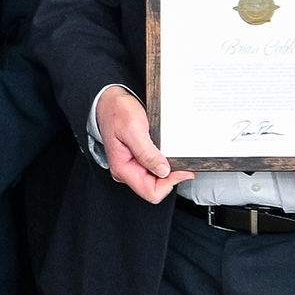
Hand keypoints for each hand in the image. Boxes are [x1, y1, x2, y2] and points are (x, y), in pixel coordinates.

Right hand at [92, 88, 176, 205]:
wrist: (111, 102)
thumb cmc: (118, 113)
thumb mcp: (133, 129)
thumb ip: (147, 152)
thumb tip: (163, 171)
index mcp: (123, 168)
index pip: (151, 192)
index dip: (169, 184)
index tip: (181, 170)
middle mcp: (127, 171)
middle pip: (156, 188)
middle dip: (172, 177)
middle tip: (182, 162)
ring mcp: (133, 166)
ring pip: (158, 180)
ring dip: (170, 171)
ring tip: (174, 155)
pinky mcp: (139, 160)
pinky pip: (156, 169)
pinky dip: (166, 163)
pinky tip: (168, 153)